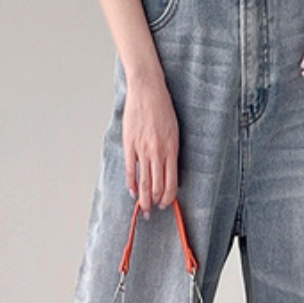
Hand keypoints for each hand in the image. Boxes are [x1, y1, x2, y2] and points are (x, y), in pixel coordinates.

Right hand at [122, 73, 178, 215]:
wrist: (148, 91)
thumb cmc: (163, 109)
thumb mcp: (174, 131)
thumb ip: (171, 152)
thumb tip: (169, 171)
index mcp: (171, 149)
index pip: (171, 182)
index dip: (168, 197)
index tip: (166, 204)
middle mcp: (157, 152)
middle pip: (156, 185)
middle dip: (154, 202)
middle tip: (152, 211)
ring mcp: (142, 149)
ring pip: (143, 181)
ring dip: (143, 197)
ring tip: (142, 207)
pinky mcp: (129, 144)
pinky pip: (130, 169)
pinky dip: (131, 182)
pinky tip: (132, 191)